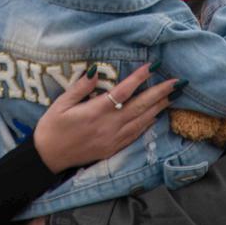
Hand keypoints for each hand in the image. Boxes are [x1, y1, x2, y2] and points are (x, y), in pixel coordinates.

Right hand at [34, 63, 173, 172]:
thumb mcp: (60, 104)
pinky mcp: (112, 149)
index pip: (123, 91)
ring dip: (159, 107)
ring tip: (173, 96)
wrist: (48, 158)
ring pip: (141, 121)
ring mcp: (112, 139)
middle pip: (139, 106)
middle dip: (160, 92)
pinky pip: (135, 135)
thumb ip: (80, 87)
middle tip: (177, 82)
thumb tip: (96, 71)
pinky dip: (148, 124)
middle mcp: (108, 126)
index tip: (152, 66)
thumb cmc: (51, 128)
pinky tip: (156, 116)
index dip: (139, 78)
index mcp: (94, 112)